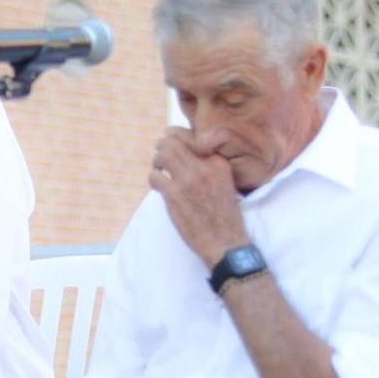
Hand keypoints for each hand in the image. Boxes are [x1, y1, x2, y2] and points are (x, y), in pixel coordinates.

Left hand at [148, 128, 246, 265]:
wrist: (225, 242)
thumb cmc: (224, 215)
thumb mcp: (225, 182)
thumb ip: (209, 166)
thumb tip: (186, 152)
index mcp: (218, 162)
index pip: (191, 135)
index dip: (174, 135)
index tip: (169, 140)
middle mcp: (204, 167)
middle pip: (173, 142)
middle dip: (162, 146)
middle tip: (160, 156)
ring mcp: (189, 180)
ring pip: (162, 154)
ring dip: (156, 161)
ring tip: (159, 170)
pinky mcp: (175, 195)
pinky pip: (154, 176)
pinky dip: (153, 179)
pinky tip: (158, 187)